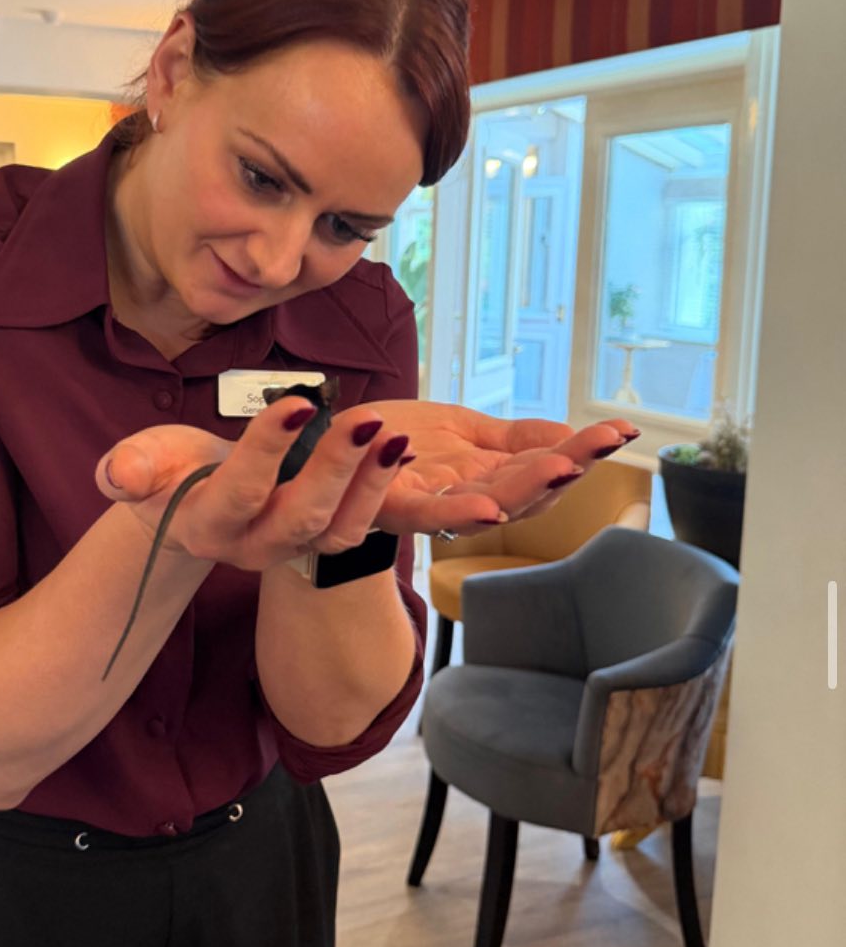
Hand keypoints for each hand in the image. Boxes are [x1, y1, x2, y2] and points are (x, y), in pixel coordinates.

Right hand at [93, 396, 429, 570]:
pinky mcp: (318, 541)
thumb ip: (129, 467)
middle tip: (367, 418)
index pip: (240, 490)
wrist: (187, 502)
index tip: (299, 403)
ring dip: (372, 484)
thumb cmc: (166, 472)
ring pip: (339, 530)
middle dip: (337, 468)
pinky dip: (382, 491)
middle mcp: (252, 547)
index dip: (269, 448)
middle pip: (302, 518)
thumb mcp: (139, 462)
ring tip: (394, 435)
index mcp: (206, 525)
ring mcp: (291, 548)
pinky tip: (398, 449)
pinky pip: (357, 526)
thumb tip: (120, 474)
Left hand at [356, 400, 640, 534]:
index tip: (621, 430)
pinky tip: (490, 507)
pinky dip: (460, 514)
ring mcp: (429, 507)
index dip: (583, 452)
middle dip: (565, 469)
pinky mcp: (390, 504)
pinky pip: (427, 517)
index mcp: (484, 479)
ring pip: (486, 507)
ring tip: (563, 468)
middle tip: (600, 447)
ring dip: (525, 490)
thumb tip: (575, 440)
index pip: (543, 469)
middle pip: (524, 494)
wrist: (326, 439)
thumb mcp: (464, 430)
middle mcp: (463, 500)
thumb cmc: (391, 436)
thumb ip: (516, 439)